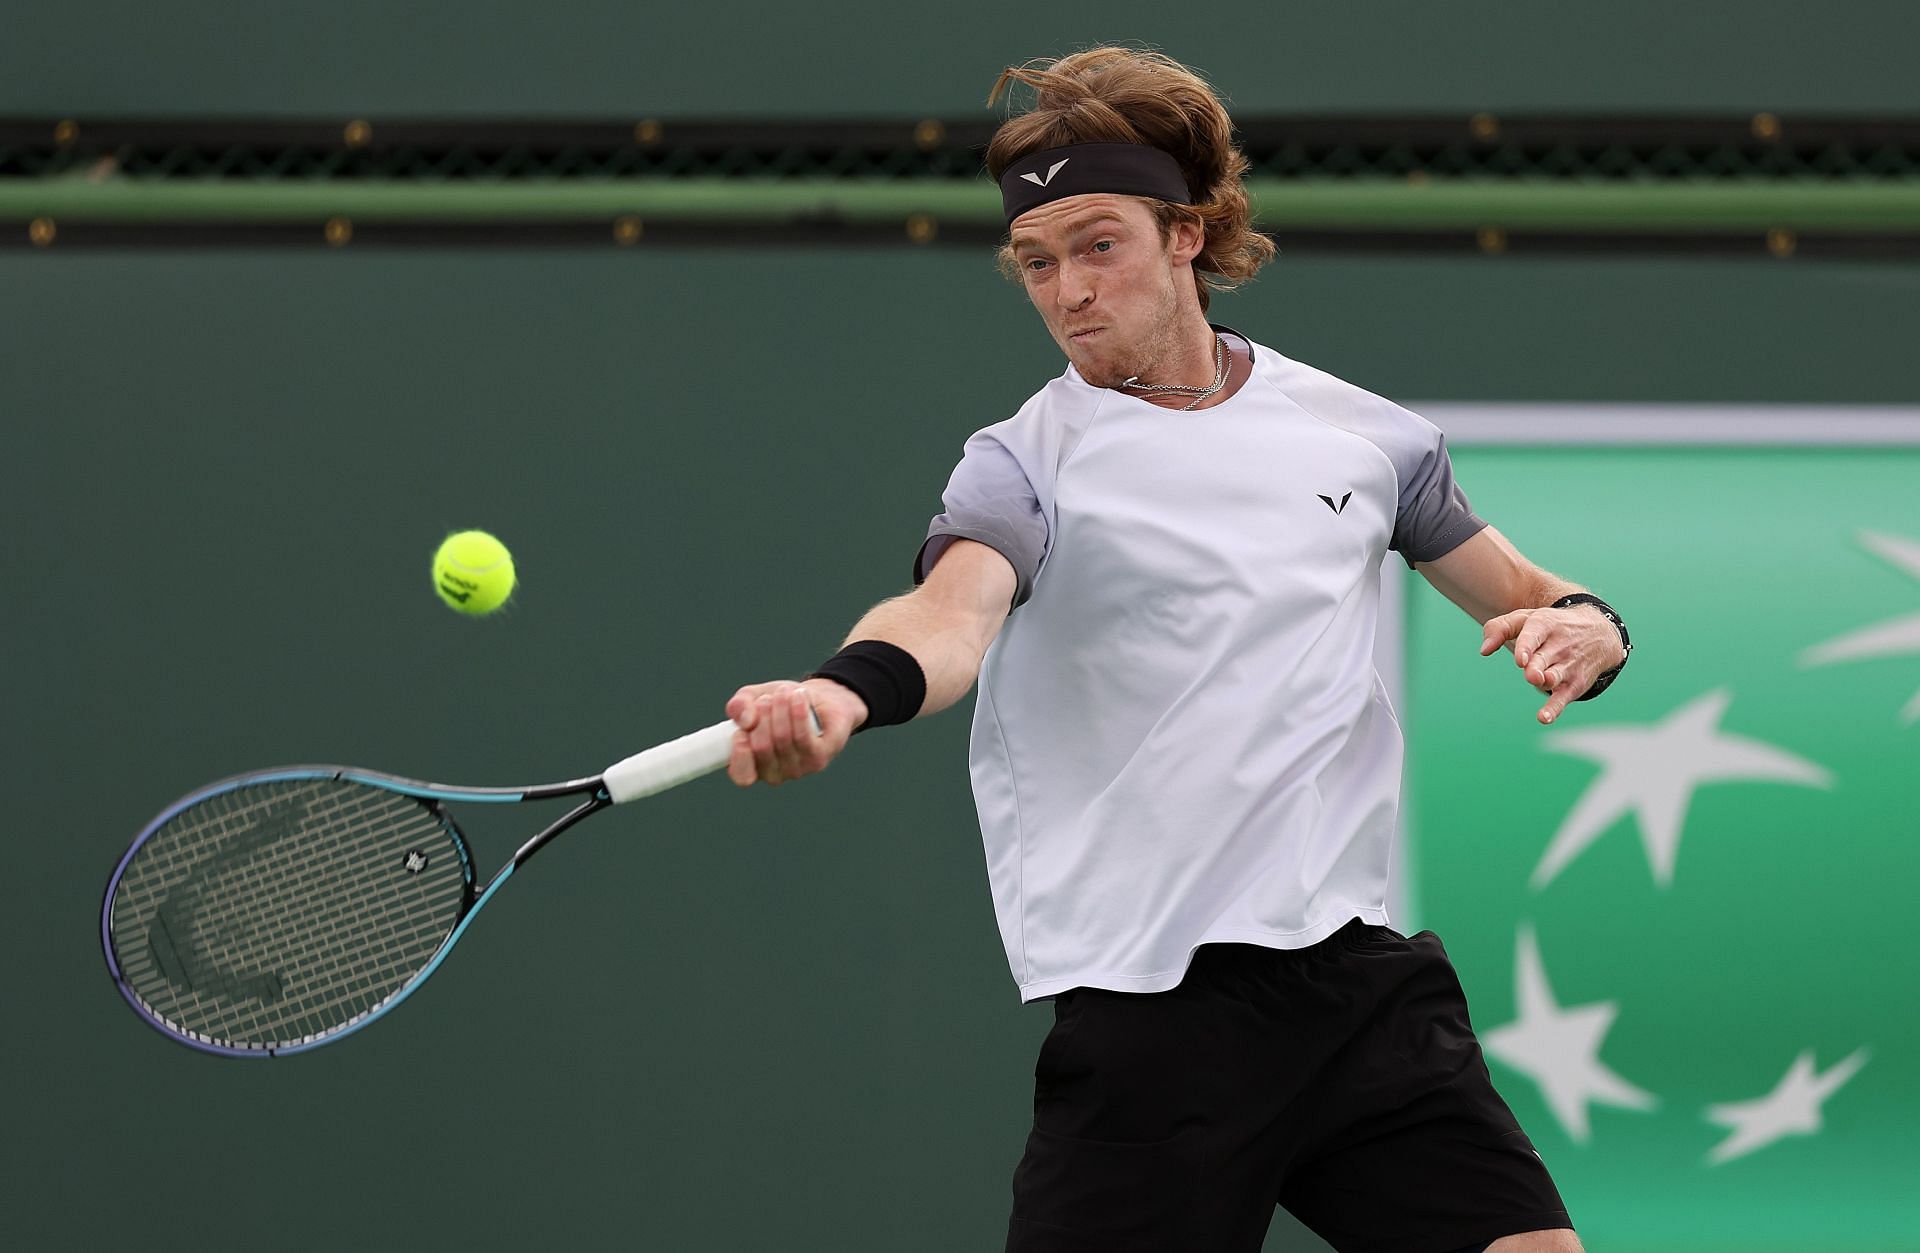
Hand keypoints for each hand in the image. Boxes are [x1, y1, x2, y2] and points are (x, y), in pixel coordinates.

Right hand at [724, 678, 866, 786]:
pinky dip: (799, 713)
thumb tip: (745, 721)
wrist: (818, 701)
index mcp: (751, 766)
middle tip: (767, 699)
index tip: (741, 730)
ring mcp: (796, 770)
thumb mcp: (752, 699)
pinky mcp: (818, 760)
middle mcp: (773, 774)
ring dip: (781, 708)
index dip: (739, 754)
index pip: (742, 775)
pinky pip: (804, 737)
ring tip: (784, 692)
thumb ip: (738, 706)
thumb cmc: (779, 706)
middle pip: (762, 748)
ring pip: (783, 738)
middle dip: (762, 715)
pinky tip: (799, 696)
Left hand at [1479, 605, 1627, 725]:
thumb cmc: (1550, 626)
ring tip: (1539, 681)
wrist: (1599, 632)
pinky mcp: (1574, 684)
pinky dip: (1554, 709)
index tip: (1520, 660)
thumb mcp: (1525, 618)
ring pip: (1553, 677)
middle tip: (1532, 674)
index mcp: (1544, 625)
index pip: (1533, 636)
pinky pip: (1562, 698)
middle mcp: (1558, 646)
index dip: (1526, 648)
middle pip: (1542, 660)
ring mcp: (1567, 666)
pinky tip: (1543, 718)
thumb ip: (1499, 629)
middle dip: (1536, 668)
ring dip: (1547, 682)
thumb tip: (1484, 651)